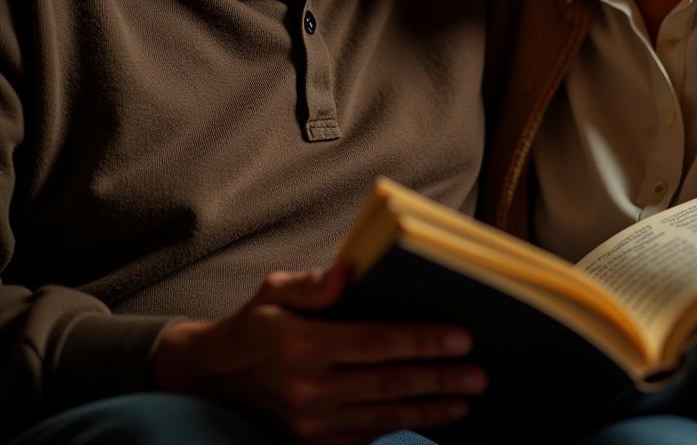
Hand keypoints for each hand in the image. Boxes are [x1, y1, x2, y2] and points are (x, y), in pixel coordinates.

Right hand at [151, 264, 485, 442]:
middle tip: (478, 372)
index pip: (375, 342)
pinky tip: (432, 415)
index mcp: (301, 345)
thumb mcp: (273, 290)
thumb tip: (350, 273)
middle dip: (438, 377)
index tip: (460, 337)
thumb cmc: (255, 324)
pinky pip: (366, 438)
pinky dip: (402, 427)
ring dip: (430, 407)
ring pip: (383, 417)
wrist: (213, 377)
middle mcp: (307, 390)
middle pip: (388, 384)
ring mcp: (310, 425)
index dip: (421, 340)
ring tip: (466, 396)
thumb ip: (313, 283)